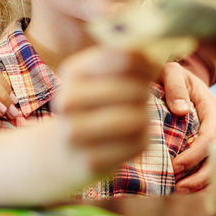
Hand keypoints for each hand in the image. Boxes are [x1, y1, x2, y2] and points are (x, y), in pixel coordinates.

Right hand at [54, 47, 157, 176]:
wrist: (61, 152)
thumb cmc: (91, 105)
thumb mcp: (98, 77)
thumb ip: (126, 60)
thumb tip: (154, 54)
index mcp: (72, 71)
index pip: (125, 58)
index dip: (147, 62)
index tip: (152, 68)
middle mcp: (68, 100)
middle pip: (134, 89)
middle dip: (145, 92)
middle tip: (141, 96)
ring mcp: (76, 133)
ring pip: (137, 118)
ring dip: (145, 116)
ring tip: (138, 115)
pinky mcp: (91, 161)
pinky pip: (137, 143)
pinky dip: (142, 138)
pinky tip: (131, 136)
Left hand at [161, 62, 215, 191]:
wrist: (181, 78)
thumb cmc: (174, 76)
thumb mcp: (171, 72)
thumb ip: (174, 86)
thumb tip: (180, 110)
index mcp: (214, 108)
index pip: (210, 136)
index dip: (195, 155)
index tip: (175, 166)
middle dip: (201, 175)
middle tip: (179, 188)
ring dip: (203, 181)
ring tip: (181, 191)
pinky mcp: (214, 144)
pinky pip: (214, 164)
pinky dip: (202, 179)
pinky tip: (186, 188)